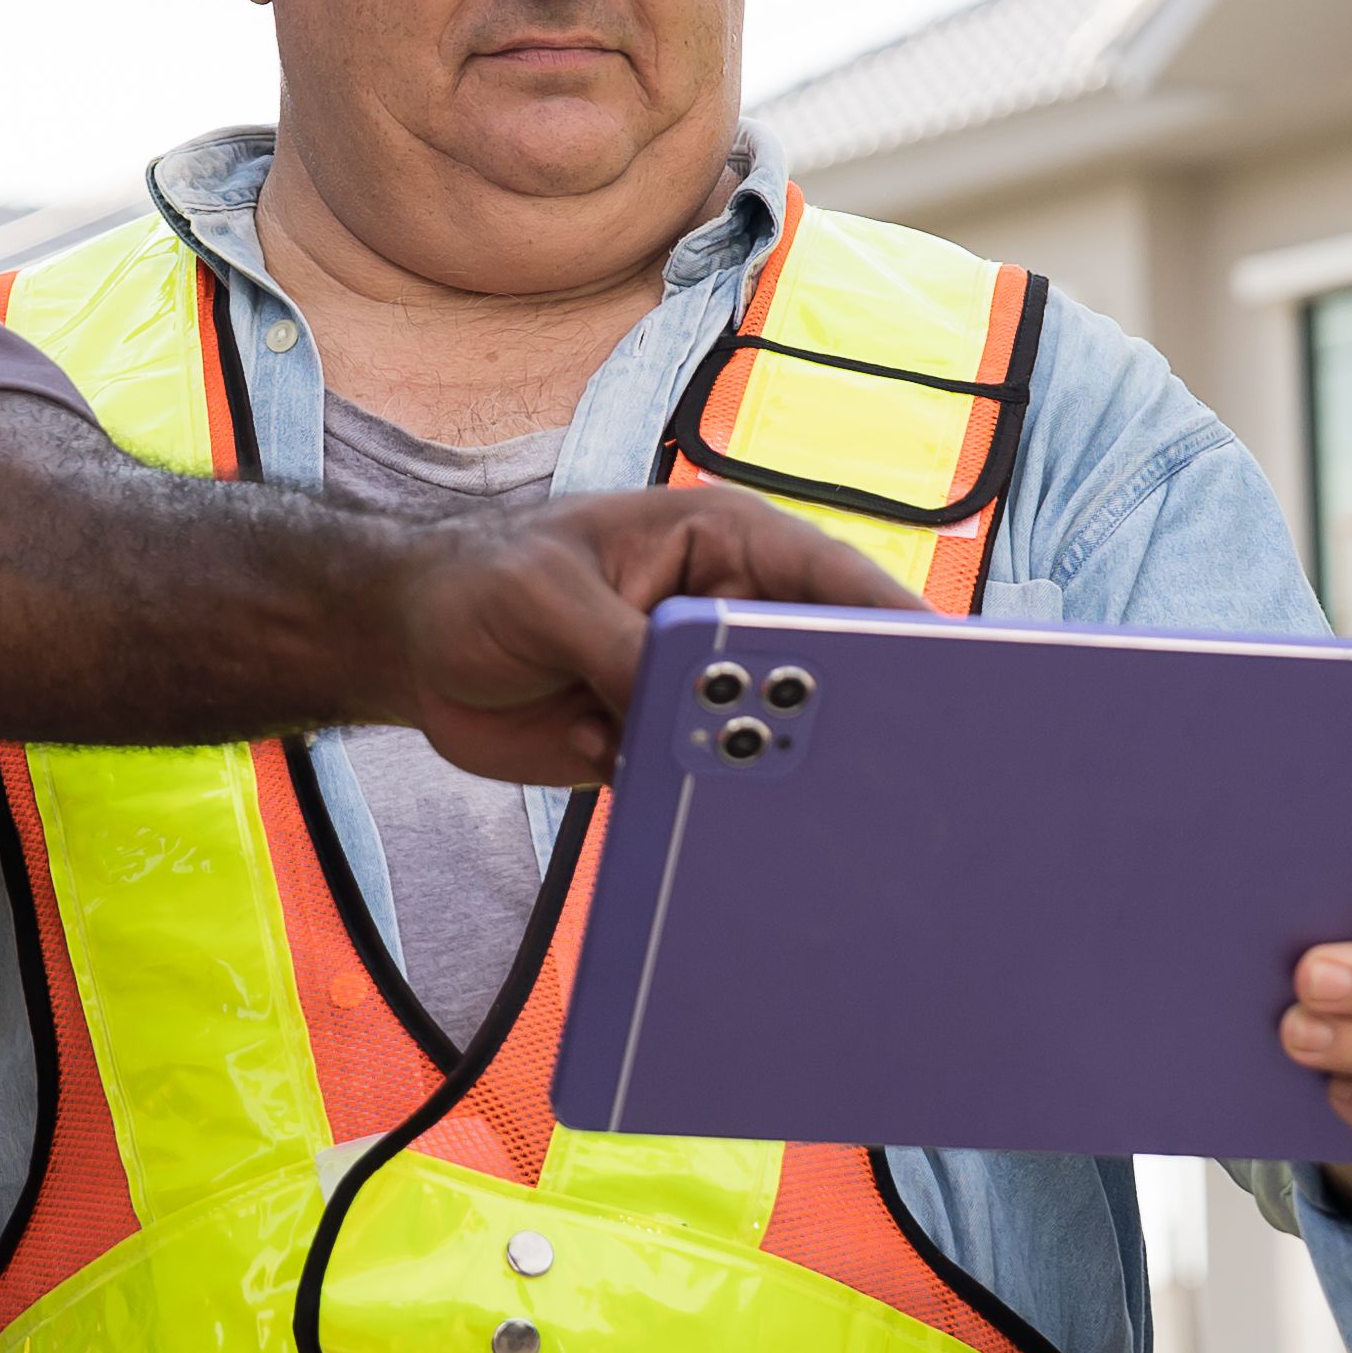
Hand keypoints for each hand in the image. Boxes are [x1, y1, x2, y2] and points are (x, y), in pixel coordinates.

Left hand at [388, 486, 914, 785]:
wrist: (411, 649)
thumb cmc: (480, 581)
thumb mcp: (547, 598)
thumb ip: (623, 648)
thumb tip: (694, 712)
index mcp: (722, 544)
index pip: (826, 578)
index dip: (887, 621)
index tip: (940, 665)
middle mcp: (726, 615)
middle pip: (816, 666)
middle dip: (843, 709)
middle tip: (883, 758)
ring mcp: (699, 685)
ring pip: (767, 733)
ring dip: (770, 768)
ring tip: (787, 802)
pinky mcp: (665, 745)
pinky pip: (712, 783)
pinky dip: (707, 803)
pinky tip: (684, 808)